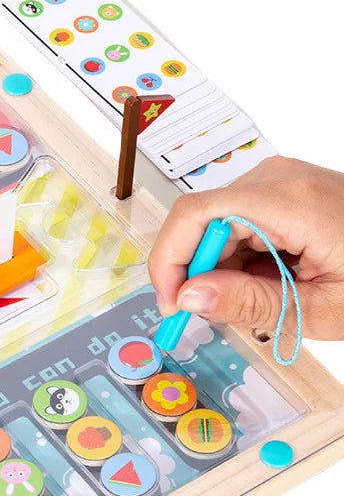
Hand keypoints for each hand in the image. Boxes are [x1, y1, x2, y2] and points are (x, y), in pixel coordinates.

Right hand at [148, 156, 343, 339]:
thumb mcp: (324, 308)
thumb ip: (252, 303)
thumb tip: (190, 297)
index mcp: (290, 201)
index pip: (195, 215)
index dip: (170, 261)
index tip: (174, 304)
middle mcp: (278, 180)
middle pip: (199, 222)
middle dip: (195, 273)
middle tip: (212, 315)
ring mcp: (279, 183)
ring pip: (213, 226)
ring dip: (218, 270)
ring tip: (258, 299)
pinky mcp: (280, 193)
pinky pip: (234, 225)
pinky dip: (236, 261)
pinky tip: (266, 282)